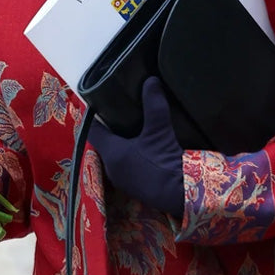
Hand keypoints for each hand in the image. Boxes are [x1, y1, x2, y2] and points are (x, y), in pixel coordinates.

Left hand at [88, 77, 183, 217]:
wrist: (181, 194)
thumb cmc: (162, 163)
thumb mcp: (159, 131)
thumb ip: (154, 105)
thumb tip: (151, 80)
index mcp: (111, 153)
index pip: (92, 131)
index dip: (93, 115)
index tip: (97, 101)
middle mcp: (112, 167)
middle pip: (104, 142)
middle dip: (109, 127)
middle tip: (117, 108)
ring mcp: (123, 179)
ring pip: (116, 154)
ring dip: (121, 141)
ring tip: (130, 123)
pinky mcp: (136, 185)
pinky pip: (127, 163)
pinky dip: (131, 152)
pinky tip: (143, 143)